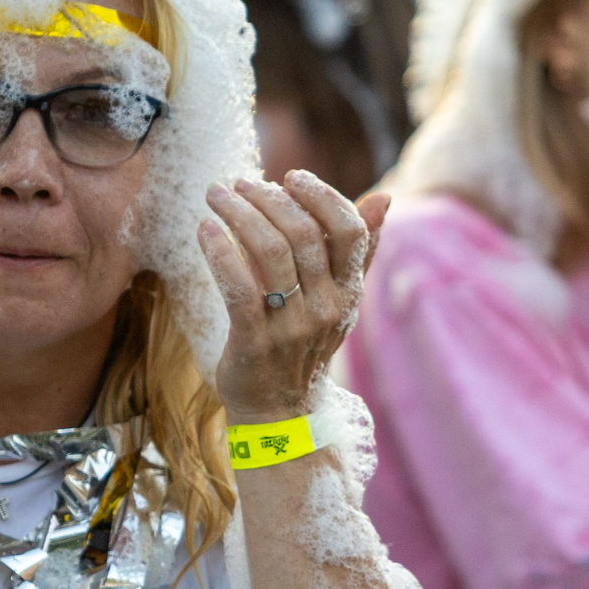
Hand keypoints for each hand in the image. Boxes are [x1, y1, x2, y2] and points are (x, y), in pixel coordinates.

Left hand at [198, 171, 385, 422]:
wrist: (280, 411)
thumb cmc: (305, 345)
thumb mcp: (339, 299)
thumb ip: (360, 250)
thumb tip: (384, 197)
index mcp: (348, 292)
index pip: (349, 231)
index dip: (322, 195)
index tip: (290, 177)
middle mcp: (326, 308)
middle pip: (304, 235)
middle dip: (269, 199)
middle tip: (240, 182)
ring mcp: (291, 327)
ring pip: (269, 254)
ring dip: (239, 215)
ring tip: (216, 195)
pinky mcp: (254, 343)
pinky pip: (238, 288)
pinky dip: (220, 252)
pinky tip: (204, 229)